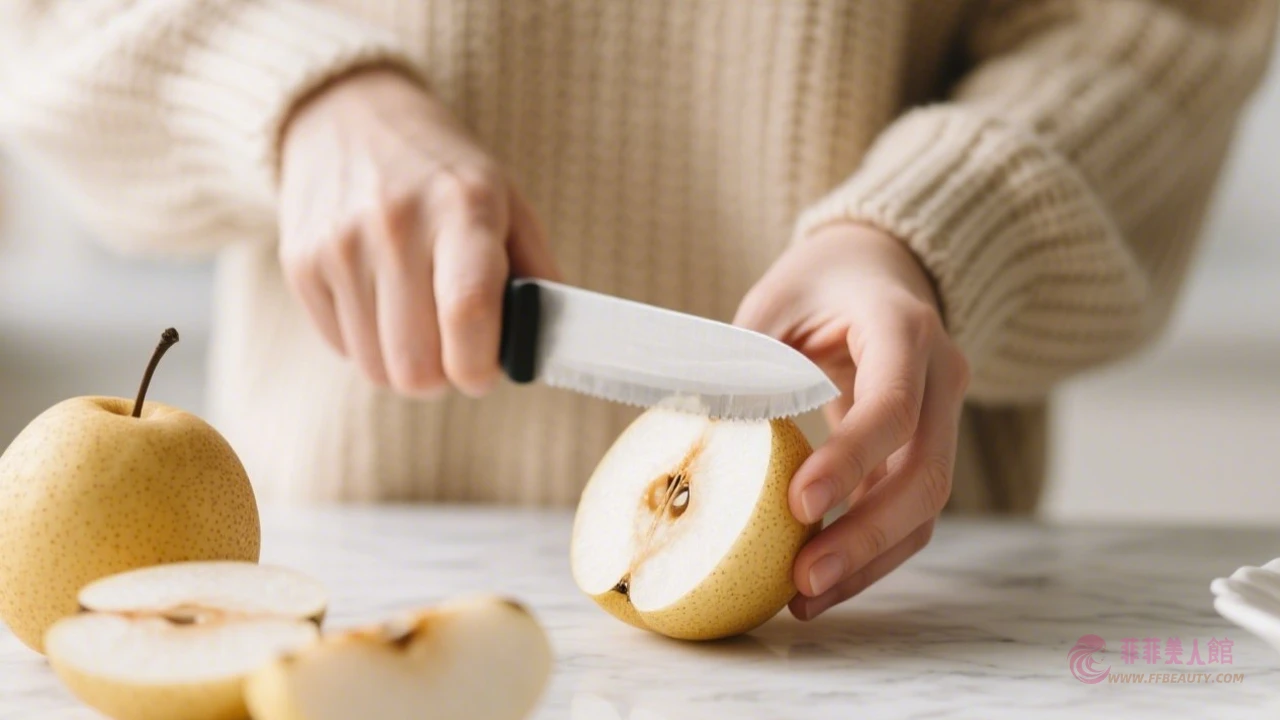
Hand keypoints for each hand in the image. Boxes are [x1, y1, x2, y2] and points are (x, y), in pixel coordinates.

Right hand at [278, 69, 559, 395]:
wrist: (346, 117)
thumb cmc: (445, 176)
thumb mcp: (508, 202)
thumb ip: (539, 277)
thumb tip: (545, 352)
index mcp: (463, 205)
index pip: (468, 311)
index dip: (480, 367)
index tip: (486, 370)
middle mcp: (395, 223)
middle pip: (416, 366)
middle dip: (444, 375)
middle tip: (456, 348)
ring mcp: (339, 244)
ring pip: (378, 370)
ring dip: (406, 363)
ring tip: (419, 320)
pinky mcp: (300, 264)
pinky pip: (343, 351)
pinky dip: (368, 343)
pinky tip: (380, 300)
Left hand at [735, 222, 969, 619]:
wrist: (879, 270)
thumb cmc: (818, 283)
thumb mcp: (776, 301)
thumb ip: (747, 360)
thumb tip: (697, 431)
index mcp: (903, 328)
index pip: (892, 405)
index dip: (850, 460)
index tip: (798, 506)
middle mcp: (941, 376)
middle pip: (925, 474)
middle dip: (866, 536)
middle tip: (803, 579)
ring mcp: (944, 417)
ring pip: (925, 506)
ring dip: (870, 560)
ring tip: (803, 600)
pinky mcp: (926, 450)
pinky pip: (909, 512)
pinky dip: (870, 553)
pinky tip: (819, 584)